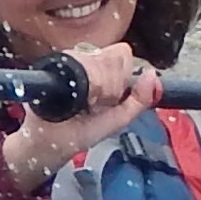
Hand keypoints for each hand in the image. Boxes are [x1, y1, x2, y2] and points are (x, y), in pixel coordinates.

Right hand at [1, 41, 162, 187]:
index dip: (119, 76)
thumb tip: (153, 75)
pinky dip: (84, 84)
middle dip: (109, 86)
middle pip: (110, 57)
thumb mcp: (117, 119)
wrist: (47, 144)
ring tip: (83, 104)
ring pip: (96, 59)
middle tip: (94, 105)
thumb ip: (139, 100)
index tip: (108, 98)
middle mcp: (85, 60)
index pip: (121, 54)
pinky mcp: (54, 65)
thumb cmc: (79, 132)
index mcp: (102, 69)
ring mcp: (68, 61)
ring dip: (96, 88)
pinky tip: (76, 100)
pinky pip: (78, 64)